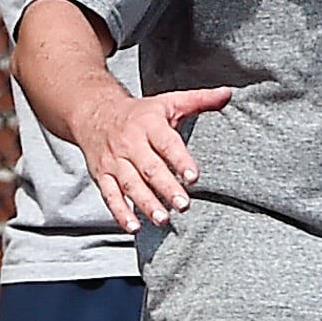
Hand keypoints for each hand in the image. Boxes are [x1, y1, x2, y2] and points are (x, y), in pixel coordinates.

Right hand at [76, 85, 231, 233]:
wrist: (94, 113)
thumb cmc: (140, 113)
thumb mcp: (168, 101)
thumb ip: (199, 100)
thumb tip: (227, 94)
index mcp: (149, 124)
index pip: (166, 143)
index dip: (180, 160)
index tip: (194, 176)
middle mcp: (130, 143)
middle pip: (149, 168)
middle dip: (166, 187)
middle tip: (184, 205)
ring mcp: (114, 161)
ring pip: (130, 184)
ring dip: (146, 203)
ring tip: (163, 218)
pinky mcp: (102, 175)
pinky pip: (110, 196)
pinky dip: (121, 212)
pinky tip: (134, 226)